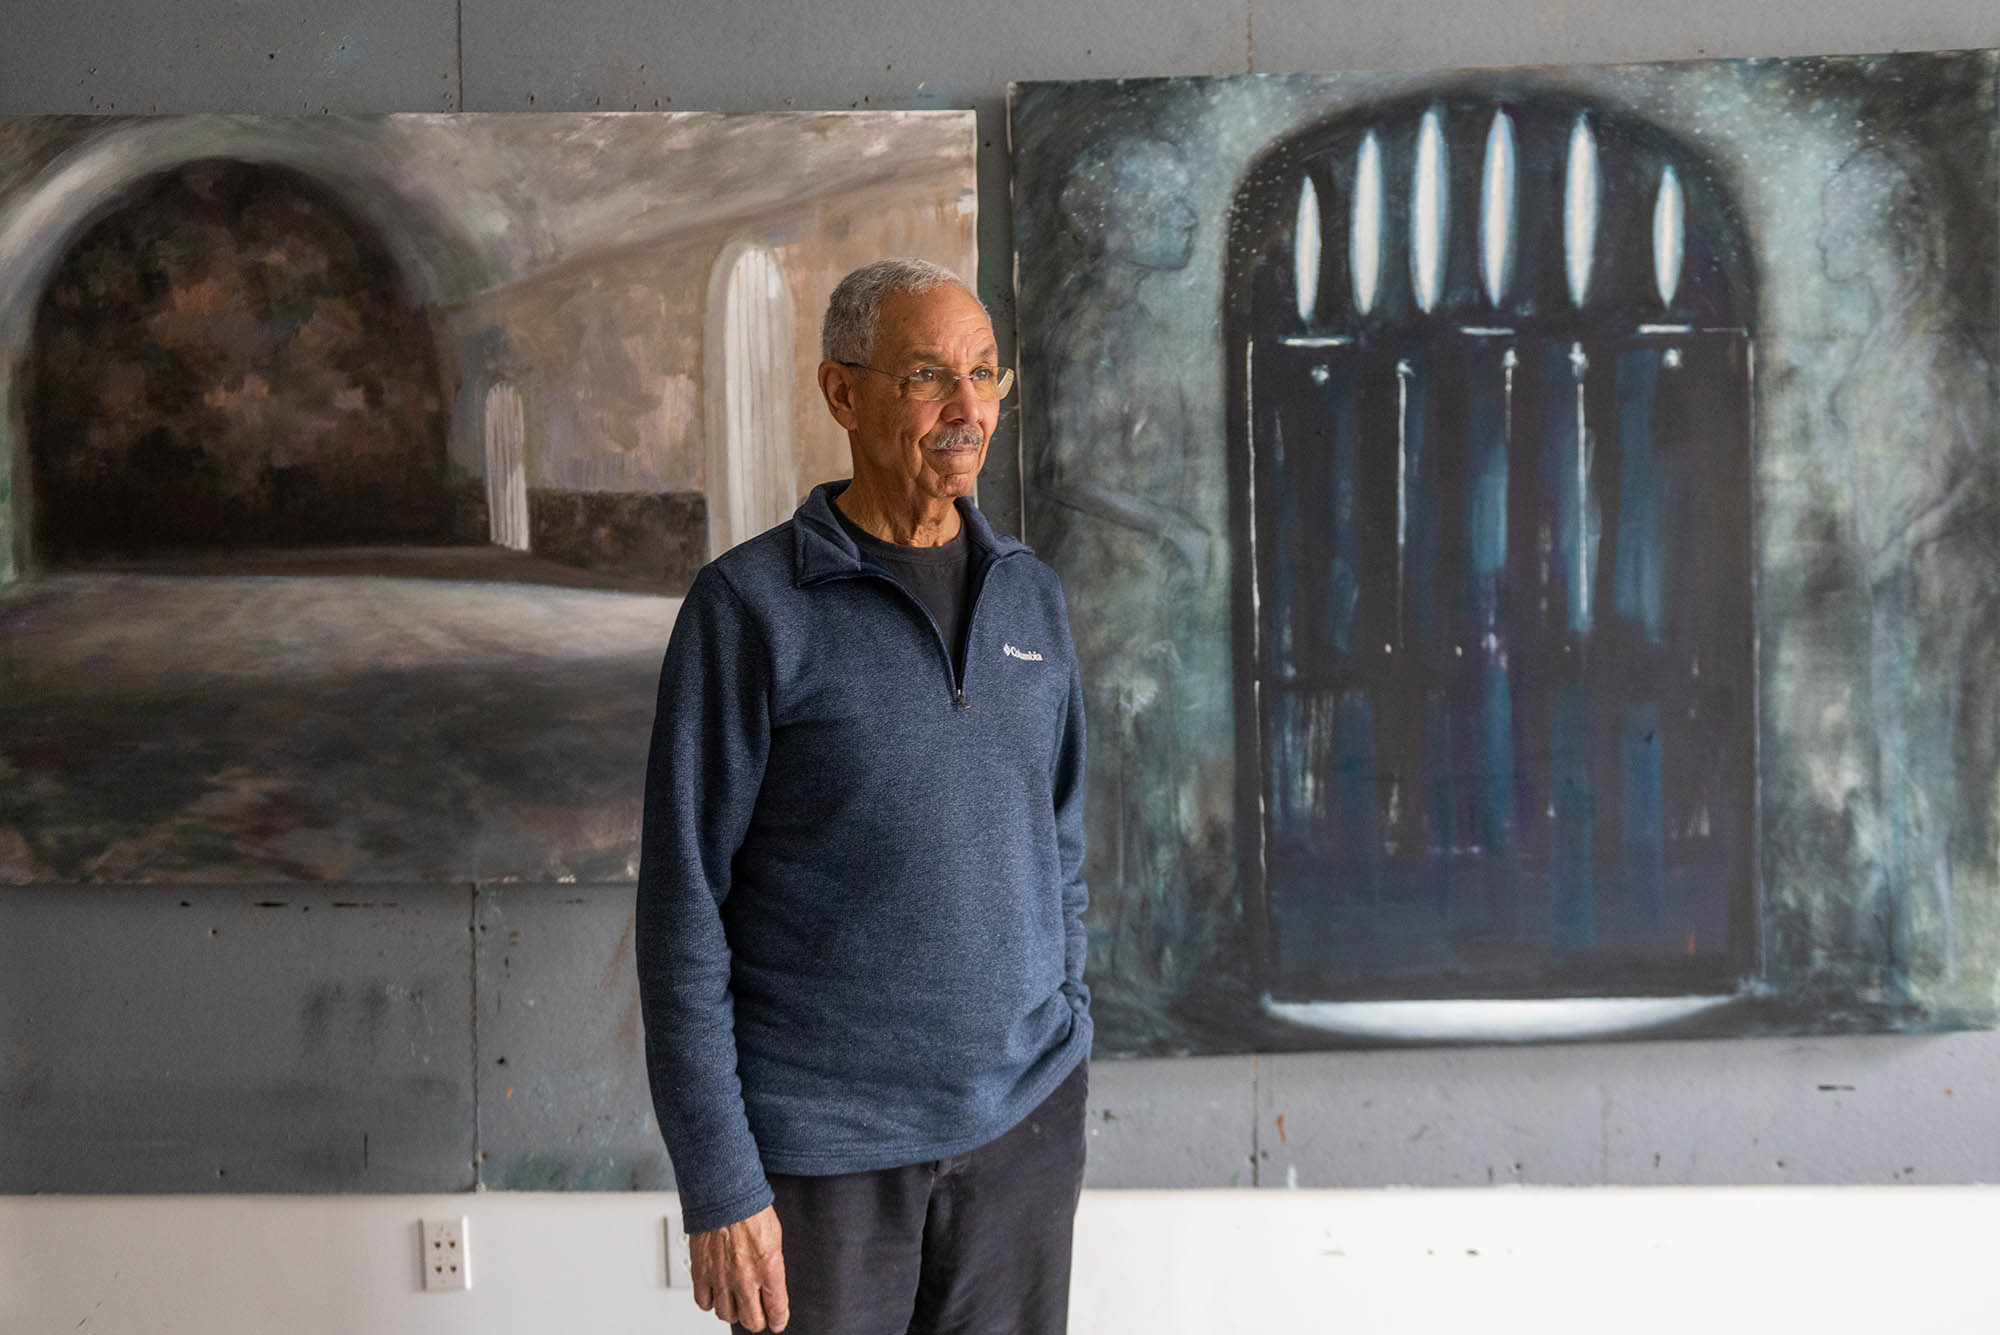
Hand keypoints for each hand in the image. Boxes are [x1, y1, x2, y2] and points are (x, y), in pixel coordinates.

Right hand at [689, 1204, 788, 1331]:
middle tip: (758, 1315)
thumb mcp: (775, 1237)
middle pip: (751, 1320)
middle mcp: (744, 1277)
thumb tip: (773, 1285)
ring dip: (733, 1312)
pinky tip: (717, 1293)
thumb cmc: (750, 1209)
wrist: (723, 1194)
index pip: (776, 1308)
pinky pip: (704, 1303)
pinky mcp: (701, 1273)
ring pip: (726, 1315)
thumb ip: (773, 1266)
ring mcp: (721, 1277)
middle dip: (758, 1320)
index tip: (778, 1322)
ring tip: (737, 1303)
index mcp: (768, 1267)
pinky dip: (710, 1302)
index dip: (779, 1320)